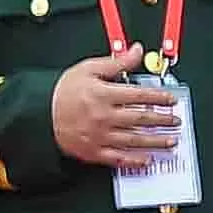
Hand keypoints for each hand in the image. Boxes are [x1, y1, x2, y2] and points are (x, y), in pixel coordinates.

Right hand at [50, 46, 180, 169]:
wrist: (38, 113)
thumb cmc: (61, 92)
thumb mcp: (88, 69)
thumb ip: (116, 61)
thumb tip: (137, 51)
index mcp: (104, 94)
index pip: (140, 95)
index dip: (159, 97)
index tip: (171, 99)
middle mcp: (104, 116)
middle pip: (142, 118)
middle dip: (163, 120)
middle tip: (175, 120)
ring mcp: (100, 135)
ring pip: (135, 139)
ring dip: (156, 141)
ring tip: (171, 141)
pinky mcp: (93, 150)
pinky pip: (118, 158)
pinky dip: (134, 160)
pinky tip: (146, 160)